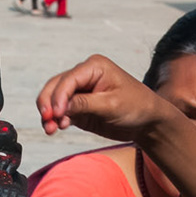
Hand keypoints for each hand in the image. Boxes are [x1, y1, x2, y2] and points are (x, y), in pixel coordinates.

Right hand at [36, 55, 171, 142]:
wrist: (148, 122)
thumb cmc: (136, 106)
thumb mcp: (111, 105)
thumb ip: (84, 104)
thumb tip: (60, 107)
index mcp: (94, 67)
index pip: (68, 80)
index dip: (58, 97)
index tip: (55, 114)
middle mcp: (84, 76)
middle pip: (55, 87)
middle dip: (48, 104)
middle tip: (47, 121)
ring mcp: (80, 92)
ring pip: (54, 100)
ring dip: (49, 114)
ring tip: (50, 129)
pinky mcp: (79, 107)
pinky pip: (61, 112)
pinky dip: (55, 120)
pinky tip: (56, 129)